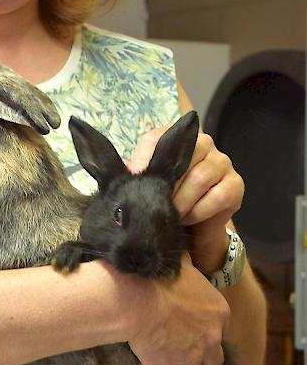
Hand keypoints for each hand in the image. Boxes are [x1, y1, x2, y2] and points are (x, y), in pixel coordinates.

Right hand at [128, 254, 229, 364]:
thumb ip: (187, 266)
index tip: (194, 325)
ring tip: (178, 363)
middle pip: (216, 356)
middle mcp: (213, 336)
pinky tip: (157, 362)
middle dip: (206, 355)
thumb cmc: (157, 277)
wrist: (138, 298)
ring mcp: (197, 355)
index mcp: (218, 310)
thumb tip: (184, 257)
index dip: (206, 326)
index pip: (219, 325)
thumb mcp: (179, 264)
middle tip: (191, 350)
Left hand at [129, 122, 243, 273]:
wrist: (196, 226)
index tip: (133, 181)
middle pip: (181, 159)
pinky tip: (189, 218)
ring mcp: (221, 161)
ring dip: (182, 202)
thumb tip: (127, 176)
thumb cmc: (168, 198)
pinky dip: (200, 210)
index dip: (143, 161)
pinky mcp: (236, 183)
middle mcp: (201, 142)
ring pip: (200, 178)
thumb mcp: (149, 184)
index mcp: (174, 138)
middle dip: (166, 187)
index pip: (155, 140)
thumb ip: (138, 174)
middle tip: (156, 206)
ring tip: (172, 214)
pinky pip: (218, 196)